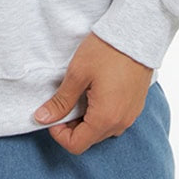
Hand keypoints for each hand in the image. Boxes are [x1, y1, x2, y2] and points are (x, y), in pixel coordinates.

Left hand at [32, 32, 153, 154]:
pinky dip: (101, 112)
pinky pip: (114, 119)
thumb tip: (42, 118)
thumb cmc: (106, 51)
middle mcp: (120, 123)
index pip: (76, 145)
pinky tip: (95, 91)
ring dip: (87, 119)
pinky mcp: (135, 106)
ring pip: (102, 130)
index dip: (59, 133)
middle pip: (89, 139)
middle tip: (65, 100)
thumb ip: (60, 101)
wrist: (136, 33)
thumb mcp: (77, 74)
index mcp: (105, 118)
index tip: (53, 113)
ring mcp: (130, 115)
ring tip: (80, 93)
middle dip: (72, 125)